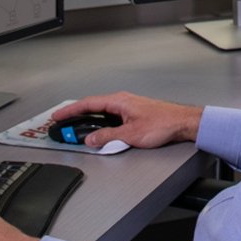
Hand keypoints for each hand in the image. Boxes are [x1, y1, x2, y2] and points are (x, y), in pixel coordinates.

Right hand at [50, 91, 202, 149]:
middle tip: (62, 126)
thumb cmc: (163, 124)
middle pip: (92, 107)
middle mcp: (122, 101)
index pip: (88, 104)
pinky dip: (99, 123)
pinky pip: (110, 117)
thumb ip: (108, 137)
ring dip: (88, 121)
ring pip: (101, 113)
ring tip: (76, 130)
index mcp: (119, 101)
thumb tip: (90, 139)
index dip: (70, 111)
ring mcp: (128, 107)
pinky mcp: (134, 114)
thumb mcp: (131, 134)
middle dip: (75, 116)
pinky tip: (98, 131)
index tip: (57, 116)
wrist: (183, 123)